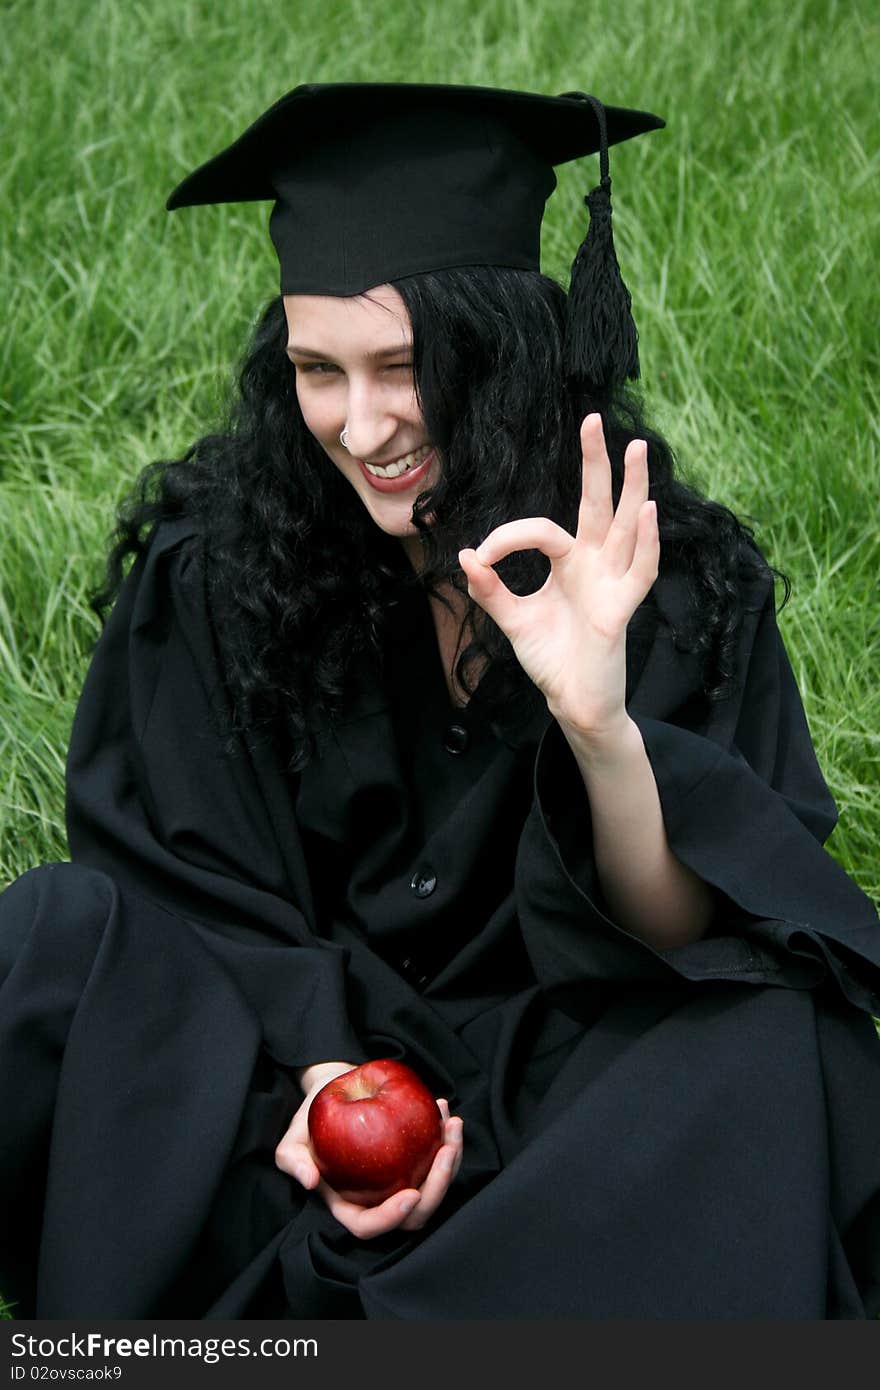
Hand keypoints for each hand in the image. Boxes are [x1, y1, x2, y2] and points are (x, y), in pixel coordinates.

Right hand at [275, 1067, 464, 1239]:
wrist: (332, 1092)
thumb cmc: (309, 1121)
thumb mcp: (291, 1140)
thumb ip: (293, 1161)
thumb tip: (309, 1180)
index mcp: (347, 1205)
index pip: (369, 1225)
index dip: (391, 1218)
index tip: (411, 1193)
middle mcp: (378, 1199)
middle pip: (414, 1214)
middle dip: (438, 1187)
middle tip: (446, 1150)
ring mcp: (399, 1180)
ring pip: (434, 1187)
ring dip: (451, 1160)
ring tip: (452, 1123)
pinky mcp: (415, 1158)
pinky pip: (437, 1157)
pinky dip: (445, 1136)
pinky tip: (443, 1108)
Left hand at [458, 413, 658, 737]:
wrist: (571, 702)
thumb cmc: (550, 658)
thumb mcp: (512, 619)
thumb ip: (490, 588)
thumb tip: (467, 556)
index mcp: (569, 563)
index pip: (543, 530)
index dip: (509, 537)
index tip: (481, 558)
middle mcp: (595, 565)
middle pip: (599, 504)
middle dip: (596, 462)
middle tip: (594, 418)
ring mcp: (612, 583)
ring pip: (628, 526)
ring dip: (634, 488)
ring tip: (638, 449)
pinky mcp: (620, 609)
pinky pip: (640, 571)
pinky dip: (647, 543)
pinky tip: (649, 512)